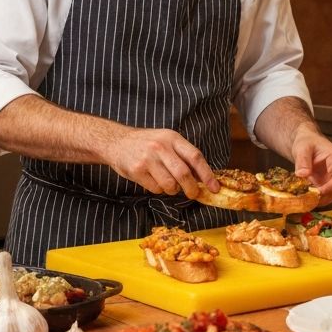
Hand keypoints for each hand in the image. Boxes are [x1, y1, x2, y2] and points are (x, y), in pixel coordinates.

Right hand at [106, 128, 220, 198]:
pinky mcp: (137, 170)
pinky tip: (153, 180)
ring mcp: (148, 159)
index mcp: (172, 138)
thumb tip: (203, 177)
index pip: (195, 157)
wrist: (117, 141)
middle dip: (192, 188)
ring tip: (168, 183)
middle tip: (193, 194)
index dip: (207, 174)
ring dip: (173, 190)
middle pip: (184, 173)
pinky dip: (158, 190)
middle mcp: (161, 147)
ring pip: (170, 184)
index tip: (215, 187)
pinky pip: (155, 189)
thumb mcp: (166, 141)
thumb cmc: (146, 143)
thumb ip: (183, 156)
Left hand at [290, 131, 331, 206]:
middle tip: (311, 199)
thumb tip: (302, 174)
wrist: (307, 143)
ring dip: (324, 199)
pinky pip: (329, 194)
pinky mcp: (330, 183)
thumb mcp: (303, 148)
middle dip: (327, 196)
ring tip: (309, 200)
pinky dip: (320, 198)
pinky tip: (309, 199)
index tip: (319, 192)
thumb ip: (303, 160)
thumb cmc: (308, 142)